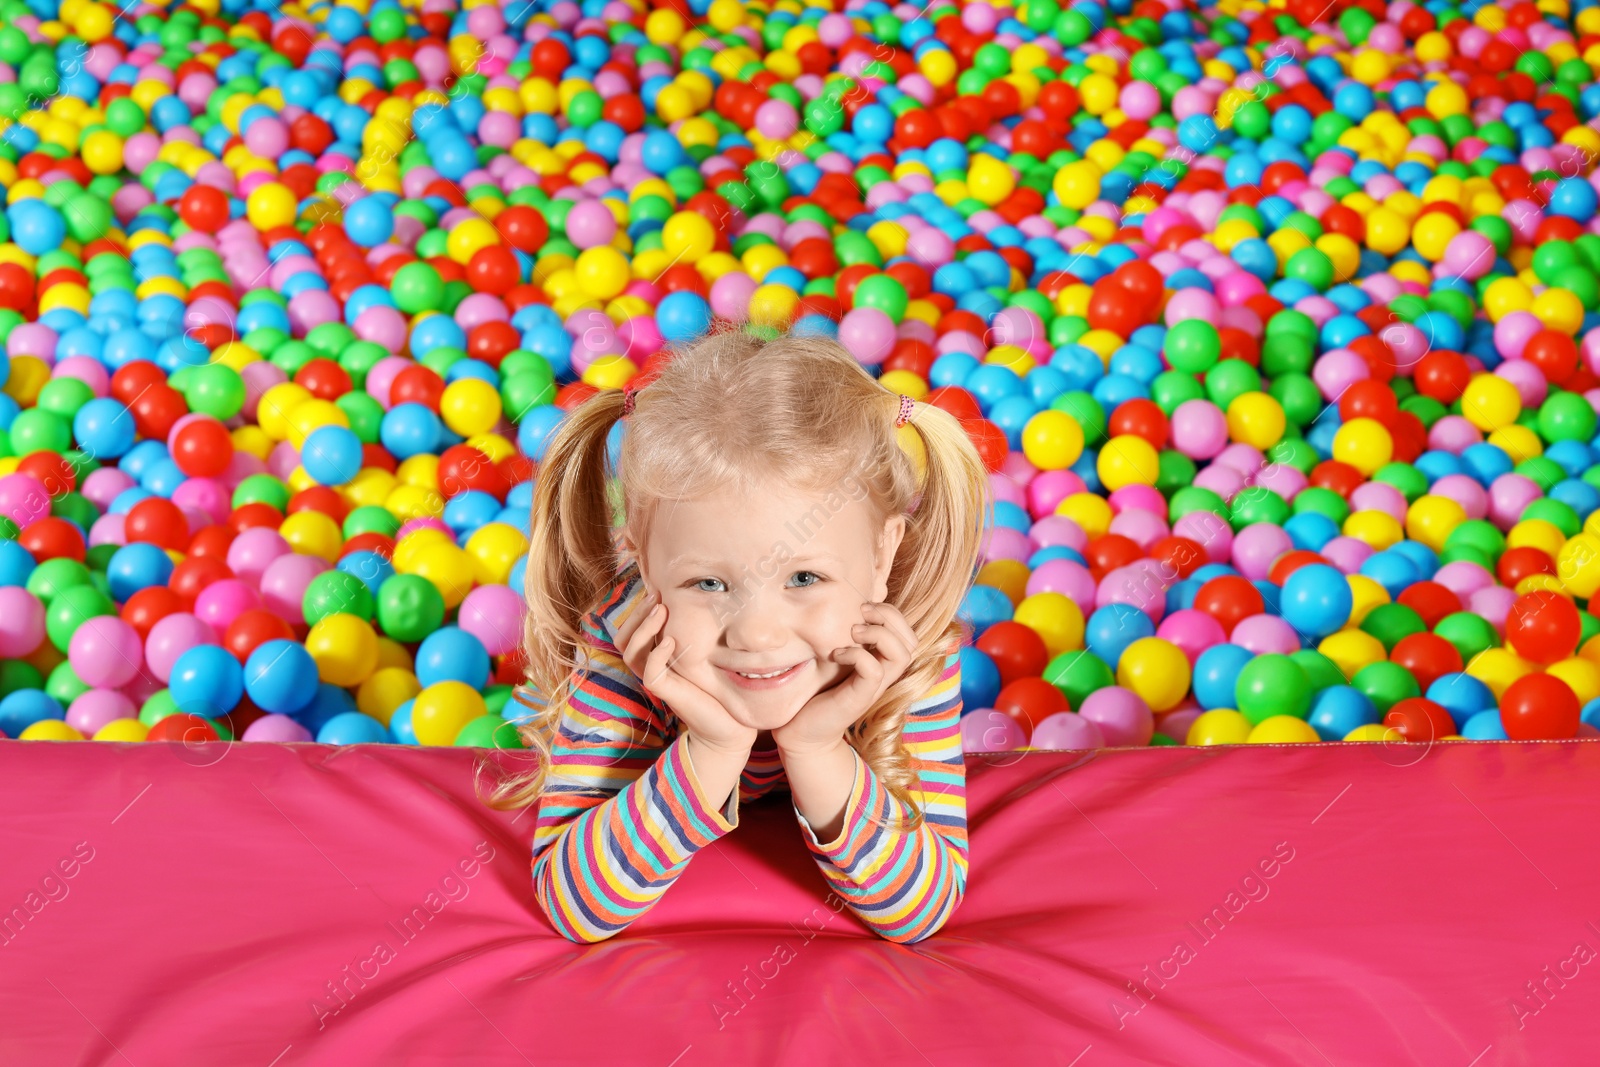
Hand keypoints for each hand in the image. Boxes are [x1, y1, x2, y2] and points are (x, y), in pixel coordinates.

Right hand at [616, 589, 756, 754]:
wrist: (730, 723)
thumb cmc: (718, 684)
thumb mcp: (702, 652)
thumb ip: (691, 632)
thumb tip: (696, 598)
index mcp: (654, 657)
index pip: (629, 631)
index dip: (637, 611)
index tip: (657, 590)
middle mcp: (650, 668)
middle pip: (623, 639)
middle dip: (637, 614)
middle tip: (656, 595)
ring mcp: (657, 681)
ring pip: (631, 653)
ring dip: (644, 628)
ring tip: (662, 610)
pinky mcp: (667, 694)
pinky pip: (650, 673)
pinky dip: (657, 653)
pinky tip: (671, 640)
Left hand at [772, 602, 916, 755]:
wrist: (801, 732)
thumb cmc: (815, 691)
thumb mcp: (834, 657)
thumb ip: (846, 638)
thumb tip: (843, 605)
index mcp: (881, 663)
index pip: (908, 634)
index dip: (893, 614)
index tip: (863, 607)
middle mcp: (884, 675)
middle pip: (912, 641)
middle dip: (891, 617)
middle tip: (862, 611)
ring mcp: (874, 688)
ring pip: (902, 655)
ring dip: (879, 634)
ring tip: (853, 631)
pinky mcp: (859, 698)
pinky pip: (874, 671)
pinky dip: (857, 655)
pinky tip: (837, 654)